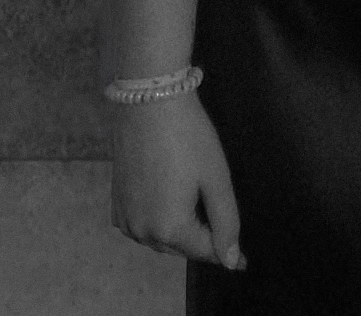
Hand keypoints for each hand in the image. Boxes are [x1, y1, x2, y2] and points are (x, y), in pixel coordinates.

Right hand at [109, 91, 246, 269]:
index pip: (205, 252)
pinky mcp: (116, 202)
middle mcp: (143, 232)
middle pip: (182, 247)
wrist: (149, 100)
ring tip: (194, 203)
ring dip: (179, 231)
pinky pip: (141, 225)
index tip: (244, 258)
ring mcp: (125, 218)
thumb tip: (230, 261)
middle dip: (201, 238)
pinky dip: (157, 221)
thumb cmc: (188, 136)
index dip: (227, 252)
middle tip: (216, 214)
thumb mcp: (216, 177)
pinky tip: (168, 199)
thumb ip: (226, 222)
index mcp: (170, 229)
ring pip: (160, 238)